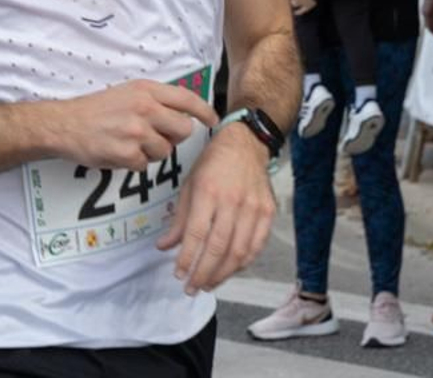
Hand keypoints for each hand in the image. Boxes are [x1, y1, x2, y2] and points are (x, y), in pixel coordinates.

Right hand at [54, 80, 217, 171]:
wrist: (64, 124)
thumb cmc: (95, 109)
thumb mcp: (127, 92)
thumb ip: (154, 99)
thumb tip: (182, 112)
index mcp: (146, 90)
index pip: (187, 99)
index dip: (204, 111)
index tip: (212, 120)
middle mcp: (144, 108)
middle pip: (183, 129)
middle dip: (175, 136)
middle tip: (158, 136)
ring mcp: (136, 131)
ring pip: (165, 150)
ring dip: (152, 152)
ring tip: (130, 143)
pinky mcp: (126, 153)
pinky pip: (145, 165)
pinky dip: (134, 163)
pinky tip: (119, 152)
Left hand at [156, 124, 275, 293]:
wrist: (245, 144)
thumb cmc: (212, 163)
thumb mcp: (189, 185)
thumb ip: (179, 220)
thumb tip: (165, 247)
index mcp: (208, 192)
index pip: (196, 234)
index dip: (187, 259)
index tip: (178, 274)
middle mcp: (232, 201)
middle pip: (218, 248)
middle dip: (203, 273)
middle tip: (191, 288)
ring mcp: (253, 207)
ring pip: (238, 252)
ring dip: (222, 274)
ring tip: (208, 284)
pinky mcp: (268, 212)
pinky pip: (256, 246)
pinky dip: (242, 263)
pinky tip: (229, 271)